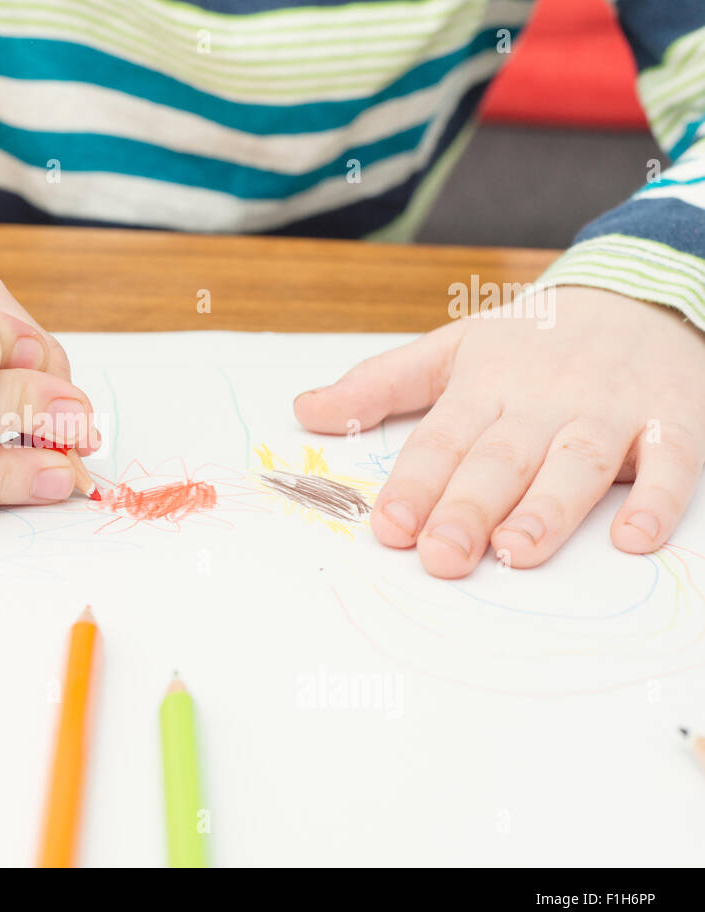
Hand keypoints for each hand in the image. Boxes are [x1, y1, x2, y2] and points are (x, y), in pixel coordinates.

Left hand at [294, 287, 704, 577]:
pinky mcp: (671, 422)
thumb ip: (378, 386)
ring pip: (578, 462)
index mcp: (485, 386)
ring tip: (516, 551)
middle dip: (469, 507)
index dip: (415, 483)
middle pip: (502, 458)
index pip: (442, 439)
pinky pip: (671, 463)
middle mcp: (543, 400)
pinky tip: (633, 539)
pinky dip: (658, 499)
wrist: (638, 293)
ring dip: (549, 508)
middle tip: (441, 556)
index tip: (389, 526)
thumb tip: (305, 411)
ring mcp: (608, 412)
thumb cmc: (532, 339)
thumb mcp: (450, 349)